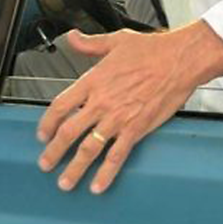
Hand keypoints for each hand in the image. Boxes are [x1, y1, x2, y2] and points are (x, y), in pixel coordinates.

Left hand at [36, 22, 222, 193]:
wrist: (179, 61)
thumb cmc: (154, 50)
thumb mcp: (116, 41)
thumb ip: (90, 44)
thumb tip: (73, 38)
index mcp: (94, 81)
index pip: (60, 107)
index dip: (47, 123)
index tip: (43, 133)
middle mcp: (102, 102)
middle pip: (68, 133)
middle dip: (53, 152)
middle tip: (46, 163)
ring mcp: (118, 119)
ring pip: (88, 150)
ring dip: (74, 169)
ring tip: (65, 182)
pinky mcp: (136, 130)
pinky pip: (116, 157)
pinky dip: (106, 174)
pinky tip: (98, 185)